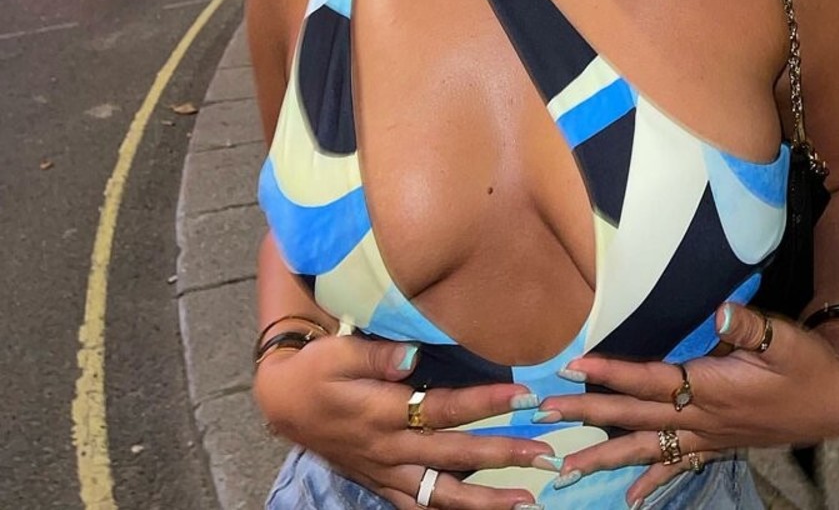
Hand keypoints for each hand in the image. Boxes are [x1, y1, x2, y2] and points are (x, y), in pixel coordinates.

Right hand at [255, 335, 555, 509]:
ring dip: (486, 500)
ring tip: (527, 502)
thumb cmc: (317, 368)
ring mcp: (387, 471)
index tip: (524, 395)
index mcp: (384, 413)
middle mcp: (390, 448)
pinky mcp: (381, 482)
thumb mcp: (339, 352)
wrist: (283, 401)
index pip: (446, 408)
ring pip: (443, 495)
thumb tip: (414, 355)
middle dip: (505, 455)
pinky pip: (419, 506)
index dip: (486, 402)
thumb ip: (379, 356)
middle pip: (456, 455)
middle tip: (547, 455)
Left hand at [531, 302, 838, 507]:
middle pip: (635, 417)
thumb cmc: (806, 361)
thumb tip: (719, 311)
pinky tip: (633, 499)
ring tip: (569, 468)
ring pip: (648, 447)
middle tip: (546, 413)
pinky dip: (653, 480)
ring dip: (607, 455)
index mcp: (710, 387)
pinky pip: (678, 465)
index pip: (649, 380)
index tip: (573, 368)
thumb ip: (747, 325)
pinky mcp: (719, 443)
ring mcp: (709, 435)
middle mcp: (703, 418)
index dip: (611, 374)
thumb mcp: (782, 336)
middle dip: (589, 415)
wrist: (837, 397)